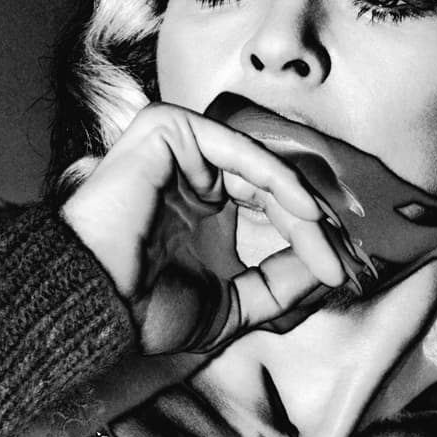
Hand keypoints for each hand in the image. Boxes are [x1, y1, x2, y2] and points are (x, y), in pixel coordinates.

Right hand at [61, 103, 367, 354]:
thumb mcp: (232, 305)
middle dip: (312, 221)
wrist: (96, 303)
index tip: (340, 273)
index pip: (272, 203)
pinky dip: (275, 177)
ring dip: (299, 203)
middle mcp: (195, 171)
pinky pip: (236, 148)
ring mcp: (180, 146)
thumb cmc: (148, 308)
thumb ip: (279, 286)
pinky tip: (303, 211)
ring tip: (326, 240)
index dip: (309, 235)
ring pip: (260, 164)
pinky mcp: (169, 128)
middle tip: (341, 256)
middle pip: (272, 182)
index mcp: (204, 204)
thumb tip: (328, 271)